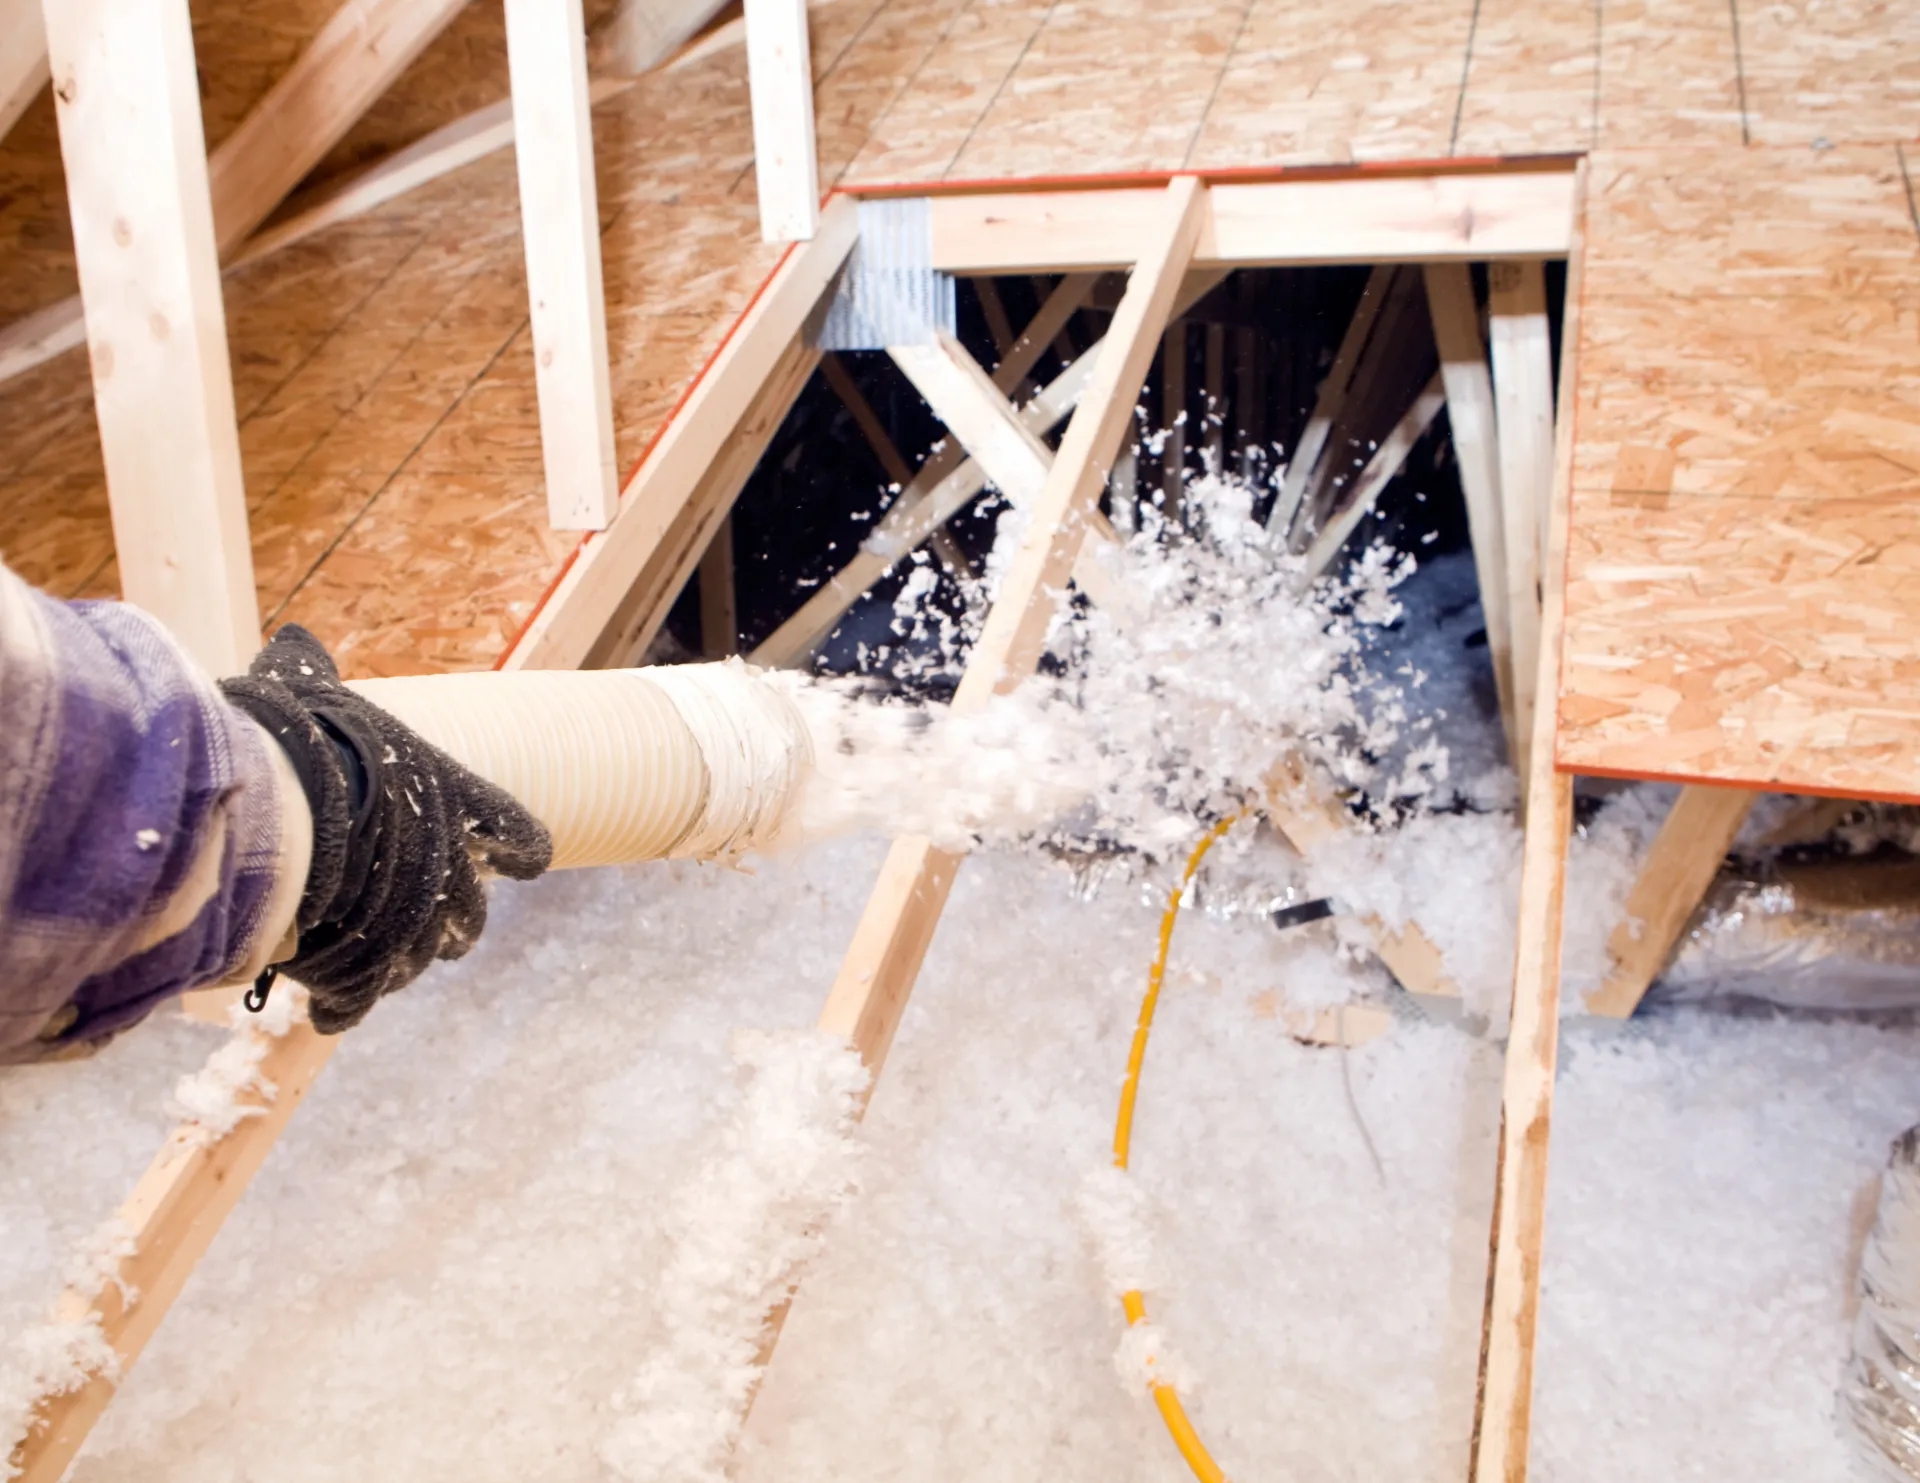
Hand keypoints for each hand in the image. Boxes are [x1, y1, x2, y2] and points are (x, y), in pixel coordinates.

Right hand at [220, 627, 550, 1031]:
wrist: (284, 808)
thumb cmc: (301, 739)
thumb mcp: (304, 693)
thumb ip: (306, 676)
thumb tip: (292, 642)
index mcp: (453, 799)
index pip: (517, 834)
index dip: (517, 847)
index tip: (519, 858)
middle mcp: (447, 864)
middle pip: (468, 911)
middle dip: (450, 920)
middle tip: (425, 922)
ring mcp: (415, 921)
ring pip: (423, 956)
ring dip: (400, 959)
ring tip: (366, 958)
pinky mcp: (369, 965)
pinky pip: (364, 994)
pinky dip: (347, 1000)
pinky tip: (329, 1004)